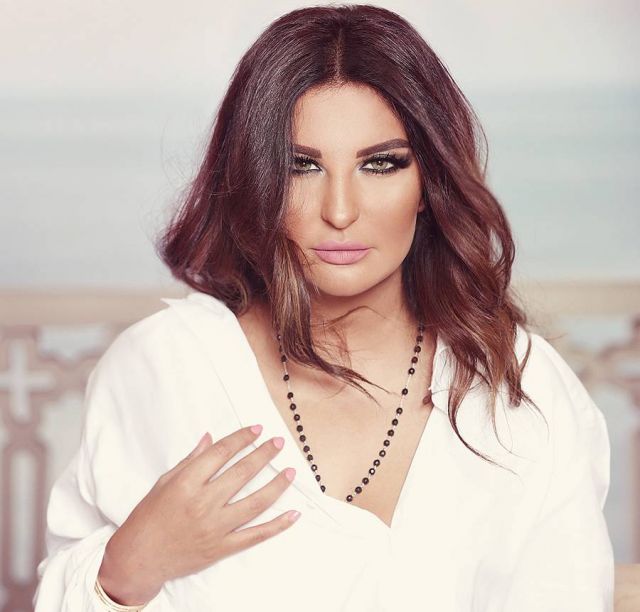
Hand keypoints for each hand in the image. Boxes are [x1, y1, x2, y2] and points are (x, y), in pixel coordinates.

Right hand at [97, 425, 297, 604]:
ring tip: (291, 471)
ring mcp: (215, 527)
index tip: (257, 429)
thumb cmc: (148, 517)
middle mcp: (203, 504)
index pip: (221, 454)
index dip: (241, 439)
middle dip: (264, 454)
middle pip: (242, 473)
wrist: (138, 558)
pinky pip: (255, 535)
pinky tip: (293, 514)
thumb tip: (210, 438)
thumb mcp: (164, 482)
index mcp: (187, 483)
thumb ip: (191, 460)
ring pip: (255, 503)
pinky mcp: (222, 548)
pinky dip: (277, 526)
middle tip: (278, 442)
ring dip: (276, 485)